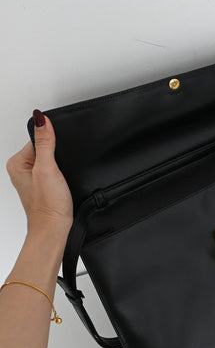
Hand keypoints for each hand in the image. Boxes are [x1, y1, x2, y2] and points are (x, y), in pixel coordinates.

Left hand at [6, 110, 72, 238]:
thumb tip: (42, 119)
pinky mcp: (45, 185)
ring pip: (53, 159)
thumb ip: (45, 143)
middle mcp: (23, 169)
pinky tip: (64, 182)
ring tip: (61, 179)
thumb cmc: (47, 205)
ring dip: (62, 165)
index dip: (53, 144)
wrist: (55, 229)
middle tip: (60, 172)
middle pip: (46, 148)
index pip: (38, 139)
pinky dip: (63, 173)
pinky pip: (56, 170)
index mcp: (17, 163)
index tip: (58, 157)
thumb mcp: (47, 169)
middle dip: (58, 155)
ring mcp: (34, 178)